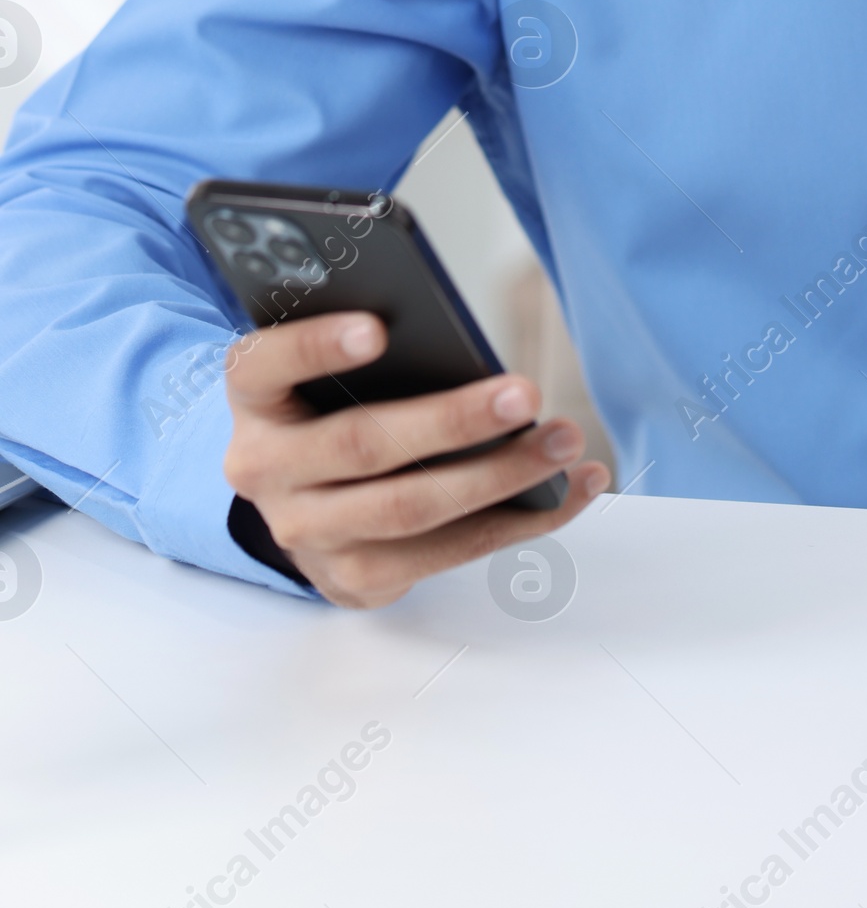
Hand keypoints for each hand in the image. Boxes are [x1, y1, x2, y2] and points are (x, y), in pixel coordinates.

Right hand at [222, 311, 608, 607]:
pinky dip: (521, 521)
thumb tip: (454, 341)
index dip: (318, 347)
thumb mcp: (324, 367)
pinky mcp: (356, 578)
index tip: (378, 329)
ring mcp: (307, 533)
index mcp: (254, 398)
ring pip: (411, 508)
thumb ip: (364, 346)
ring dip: (501, 476)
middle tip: (525, 394)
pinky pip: (447, 553)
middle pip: (362, 446)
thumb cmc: (330, 403)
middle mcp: (266, 469)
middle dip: (453, 421)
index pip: (266, 364)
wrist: (298, 499)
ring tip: (564, 441)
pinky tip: (571, 487)